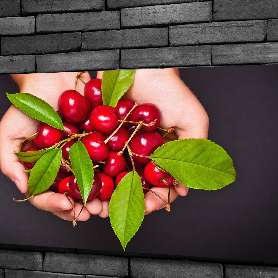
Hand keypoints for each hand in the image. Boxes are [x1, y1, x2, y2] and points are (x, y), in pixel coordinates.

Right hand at [0, 72, 103, 221]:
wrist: (53, 77)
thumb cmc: (27, 105)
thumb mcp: (9, 134)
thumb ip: (10, 164)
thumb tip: (23, 189)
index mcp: (41, 172)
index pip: (45, 197)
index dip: (54, 205)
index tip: (67, 206)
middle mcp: (61, 169)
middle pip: (71, 197)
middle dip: (82, 208)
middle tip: (93, 212)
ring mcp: (81, 160)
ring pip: (91, 187)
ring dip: (100, 199)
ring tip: (106, 206)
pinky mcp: (99, 148)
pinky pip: (107, 166)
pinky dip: (113, 177)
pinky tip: (119, 184)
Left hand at [97, 68, 208, 215]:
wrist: (141, 64)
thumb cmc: (171, 90)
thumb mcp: (193, 120)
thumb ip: (195, 152)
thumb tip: (184, 190)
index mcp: (161, 157)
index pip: (159, 187)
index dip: (155, 200)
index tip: (149, 207)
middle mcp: (139, 156)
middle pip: (131, 187)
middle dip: (123, 203)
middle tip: (116, 213)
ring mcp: (118, 148)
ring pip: (110, 178)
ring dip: (103, 194)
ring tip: (95, 204)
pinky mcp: (99, 137)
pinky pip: (94, 159)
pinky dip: (88, 172)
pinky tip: (82, 183)